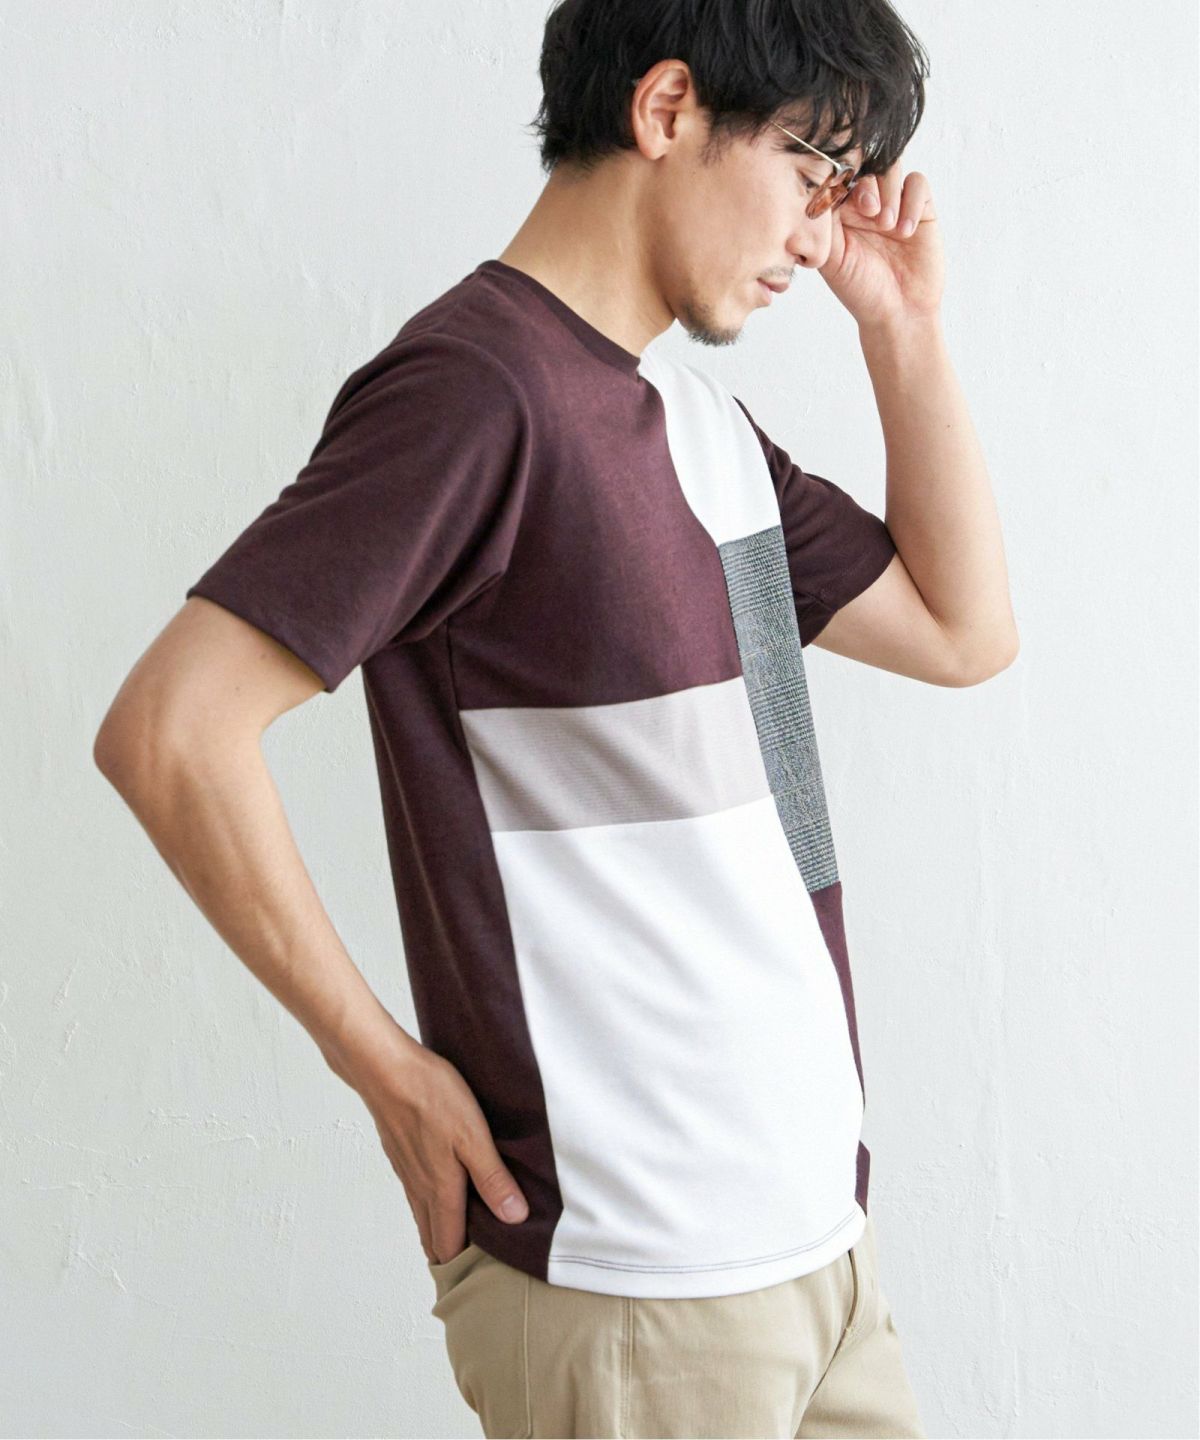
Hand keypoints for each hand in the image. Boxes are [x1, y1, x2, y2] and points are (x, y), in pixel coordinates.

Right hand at [349, 1039, 529, 1264]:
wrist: (385, 1069)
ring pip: (423, 1214)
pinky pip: (416, 1192)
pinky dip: (430, 1204)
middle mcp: (420, 1188)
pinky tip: (442, 1190)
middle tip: (477, 1263)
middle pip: (433, 1237)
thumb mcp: (474, 1136)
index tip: (487, 1274)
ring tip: (464, 1233)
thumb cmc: (431, 1097)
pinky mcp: (400, 1153)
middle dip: (452, 1254)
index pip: (450, 1245)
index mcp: (441, 1190)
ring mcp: (407, 1171)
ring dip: (440, 1229)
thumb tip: (514, 1218)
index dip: (466, 1264)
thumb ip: (493, 1179)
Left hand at [818, 158, 943, 328]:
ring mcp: (894, 203)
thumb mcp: (832, 258)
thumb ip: (823, 224)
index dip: (841, 178)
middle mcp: (866, 203)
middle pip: (866, 165)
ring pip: (892, 167)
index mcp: (840, 211)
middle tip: (870, 213)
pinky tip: (906, 231)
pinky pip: (917, 183)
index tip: (843, 198)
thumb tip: (817, 190)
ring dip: (889, 192)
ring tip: (887, 226)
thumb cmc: (861, 290)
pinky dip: (911, 202)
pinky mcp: (920, 209)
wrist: (897, 312)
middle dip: (867, 186)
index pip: (838, 176)